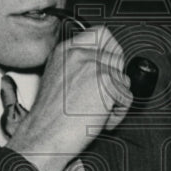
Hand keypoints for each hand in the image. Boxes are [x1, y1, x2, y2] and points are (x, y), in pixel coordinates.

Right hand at [6, 25, 131, 170]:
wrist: (44, 137)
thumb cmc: (49, 119)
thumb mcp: (56, 79)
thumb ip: (78, 66)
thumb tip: (104, 65)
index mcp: (65, 51)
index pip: (101, 33)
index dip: (110, 50)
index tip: (109, 66)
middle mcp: (79, 54)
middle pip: (117, 58)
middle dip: (114, 81)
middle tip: (99, 99)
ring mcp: (93, 67)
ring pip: (124, 80)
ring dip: (115, 100)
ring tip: (95, 113)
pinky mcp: (107, 83)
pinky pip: (127, 98)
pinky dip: (118, 114)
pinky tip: (99, 120)